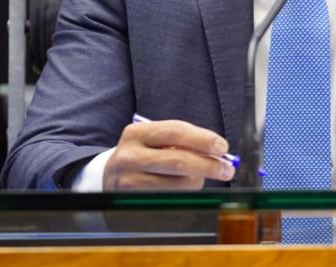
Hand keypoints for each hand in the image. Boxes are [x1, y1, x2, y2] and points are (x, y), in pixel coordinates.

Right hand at [103, 119, 234, 189]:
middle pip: (178, 161)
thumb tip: (217, 151)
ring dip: (198, 181)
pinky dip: (186, 194)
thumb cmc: (143, 154)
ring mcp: (129, 182)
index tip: (222, 146)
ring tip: (200, 177)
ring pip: (178, 184)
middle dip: (208, 165)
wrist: (108, 177)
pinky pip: (171, 199)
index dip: (202, 138)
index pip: (175, 132)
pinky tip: (186, 188)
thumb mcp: (155, 140)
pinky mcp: (134, 203)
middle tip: (227, 169)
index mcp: (136, 133)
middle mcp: (129, 157)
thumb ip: (183, 140)